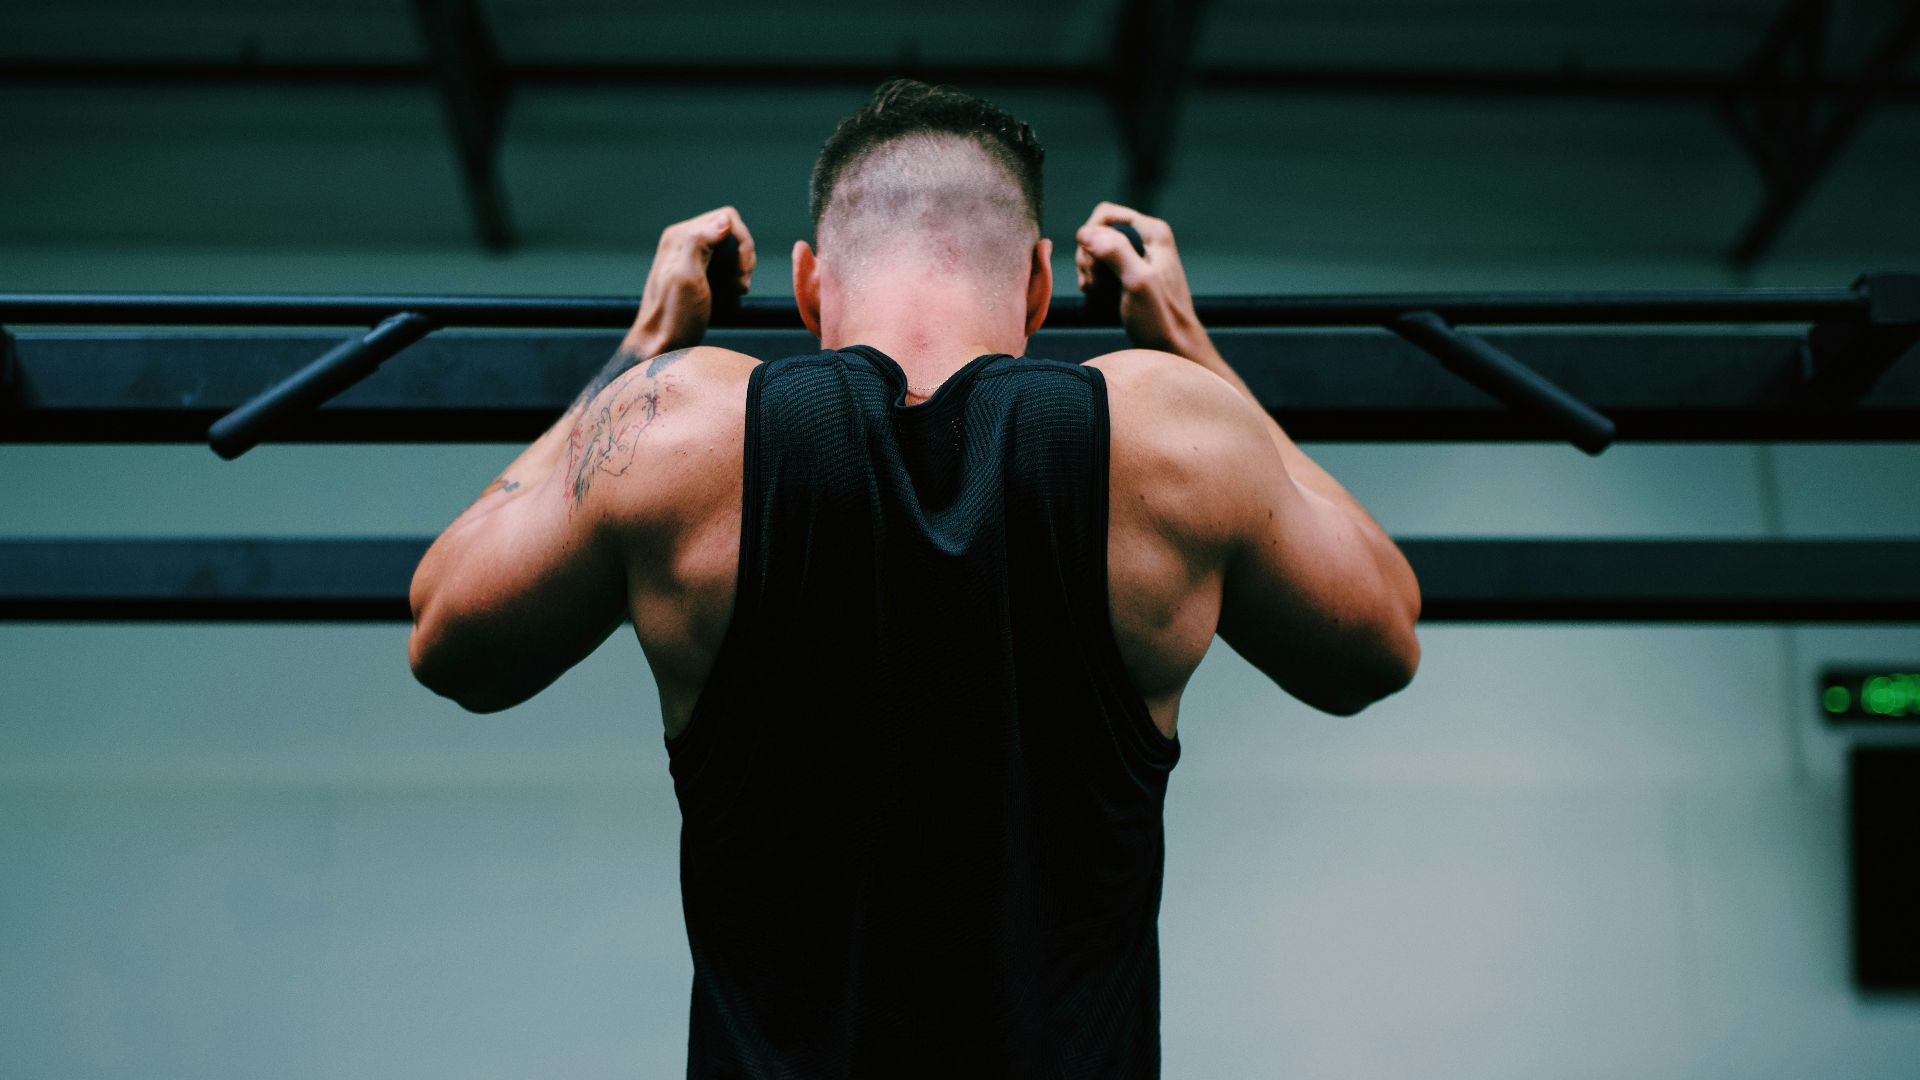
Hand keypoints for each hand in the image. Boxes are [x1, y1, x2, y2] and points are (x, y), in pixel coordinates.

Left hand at [624, 206, 756, 356]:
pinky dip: (735, 275)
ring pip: (731, 247)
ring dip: (741, 267)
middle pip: (731, 231)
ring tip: (737, 289)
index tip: (741, 272)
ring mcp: (692, 256)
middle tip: (741, 283)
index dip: (742, 243)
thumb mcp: (687, 278)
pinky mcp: (698, 271)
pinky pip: (725, 261)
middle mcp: (684, 241)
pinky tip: (733, 292)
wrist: (661, 345)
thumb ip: (700, 243)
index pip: (727, 218)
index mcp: (680, 237)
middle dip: (743, 256)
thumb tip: (724, 221)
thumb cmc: (673, 317)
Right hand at [1074, 201, 1205, 356]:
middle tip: (1094, 284)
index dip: (1092, 238)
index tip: (1096, 267)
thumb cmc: (1162, 320)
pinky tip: (1095, 294)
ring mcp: (1138, 255)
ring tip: (1095, 291)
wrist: (1174, 347)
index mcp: (1153, 232)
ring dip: (1088, 270)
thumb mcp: (1138, 283)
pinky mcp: (1131, 272)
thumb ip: (1115, 252)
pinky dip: (1093, 278)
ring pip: (1096, 249)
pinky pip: (1101, 265)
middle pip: (1098, 231)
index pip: (1105, 214)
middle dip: (1088, 256)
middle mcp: (1146, 238)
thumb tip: (1085, 232)